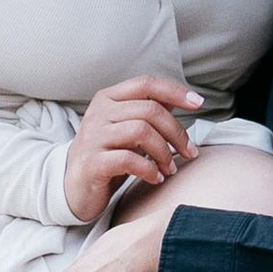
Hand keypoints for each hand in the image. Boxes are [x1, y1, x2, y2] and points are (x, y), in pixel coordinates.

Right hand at [62, 77, 202, 224]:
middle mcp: (99, 113)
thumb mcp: (127, 128)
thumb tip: (182, 97)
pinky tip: (155, 178)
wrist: (73, 187)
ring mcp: (93, 137)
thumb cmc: (107, 155)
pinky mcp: (91, 162)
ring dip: (164, 152)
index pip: (146, 84)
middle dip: (176, 132)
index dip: (175, 91)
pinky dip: (149, 169)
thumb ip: (149, 111)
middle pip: (150, 110)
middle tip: (188, 152)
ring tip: (170, 169)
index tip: (198, 103)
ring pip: (141, 131)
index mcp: (108, 98)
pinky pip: (128, 159)